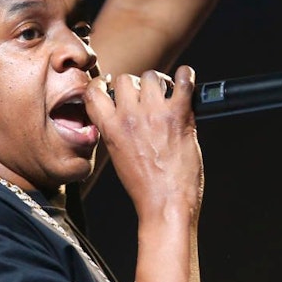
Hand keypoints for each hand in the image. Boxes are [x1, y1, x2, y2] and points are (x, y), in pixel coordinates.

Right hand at [85, 66, 203, 220]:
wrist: (165, 205)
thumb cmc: (145, 187)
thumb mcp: (118, 155)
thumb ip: (118, 130)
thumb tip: (126, 113)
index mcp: (110, 128)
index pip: (94, 92)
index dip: (102, 84)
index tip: (110, 85)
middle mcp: (129, 117)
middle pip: (126, 79)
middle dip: (137, 86)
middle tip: (147, 97)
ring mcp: (154, 114)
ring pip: (152, 76)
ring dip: (160, 83)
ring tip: (168, 95)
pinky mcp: (178, 116)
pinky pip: (184, 82)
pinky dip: (187, 76)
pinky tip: (187, 80)